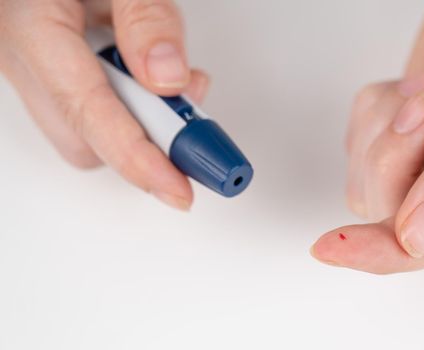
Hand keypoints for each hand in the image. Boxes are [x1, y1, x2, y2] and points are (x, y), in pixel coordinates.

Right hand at [0, 0, 208, 209]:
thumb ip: (144, 15)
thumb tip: (169, 79)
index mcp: (31, 26)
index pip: (89, 113)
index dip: (138, 161)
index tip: (179, 191)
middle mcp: (22, 56)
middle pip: (86, 138)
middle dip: (148, 142)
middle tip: (198, 129)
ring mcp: (32, 63)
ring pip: (92, 124)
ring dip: (144, 117)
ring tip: (174, 83)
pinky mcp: (50, 63)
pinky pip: (95, 102)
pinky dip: (135, 100)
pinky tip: (151, 69)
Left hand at [311, 0, 423, 273]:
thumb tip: (420, 237)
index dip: (390, 251)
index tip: (337, 248)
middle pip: (398, 215)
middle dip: (394, 158)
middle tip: (421, 105)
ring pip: (373, 183)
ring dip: (384, 131)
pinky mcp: (410, 140)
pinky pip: (362, 145)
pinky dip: (376, 111)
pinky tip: (414, 87)